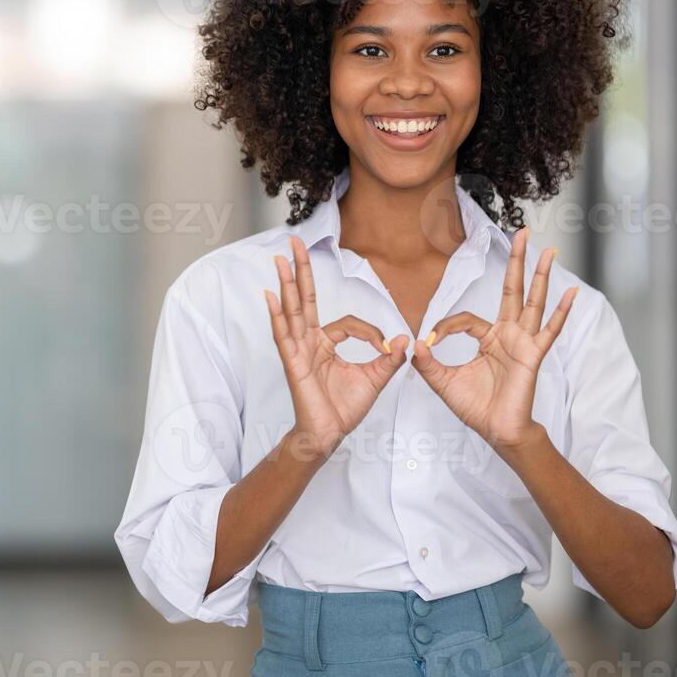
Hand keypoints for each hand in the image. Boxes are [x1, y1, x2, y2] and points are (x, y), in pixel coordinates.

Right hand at [265, 236, 407, 457]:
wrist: (329, 434)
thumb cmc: (343, 409)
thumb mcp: (374, 379)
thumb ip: (389, 359)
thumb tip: (406, 339)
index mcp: (326, 344)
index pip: (347, 323)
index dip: (370, 332)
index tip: (387, 348)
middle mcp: (309, 342)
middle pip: (305, 299)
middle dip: (302, 270)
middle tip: (295, 242)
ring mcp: (298, 351)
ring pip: (293, 310)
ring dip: (287, 283)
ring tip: (281, 259)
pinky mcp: (292, 363)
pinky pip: (284, 335)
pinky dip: (277, 315)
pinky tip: (270, 296)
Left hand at [411, 228, 576, 450]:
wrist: (497, 430)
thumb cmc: (476, 407)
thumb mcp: (443, 382)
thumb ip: (427, 364)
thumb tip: (415, 344)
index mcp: (489, 338)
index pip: (467, 318)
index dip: (445, 327)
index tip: (430, 343)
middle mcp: (509, 334)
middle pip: (513, 290)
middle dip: (516, 261)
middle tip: (521, 232)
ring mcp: (524, 342)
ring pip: (533, 302)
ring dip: (541, 275)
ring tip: (549, 250)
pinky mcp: (534, 355)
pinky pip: (549, 330)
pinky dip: (561, 312)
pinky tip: (570, 293)